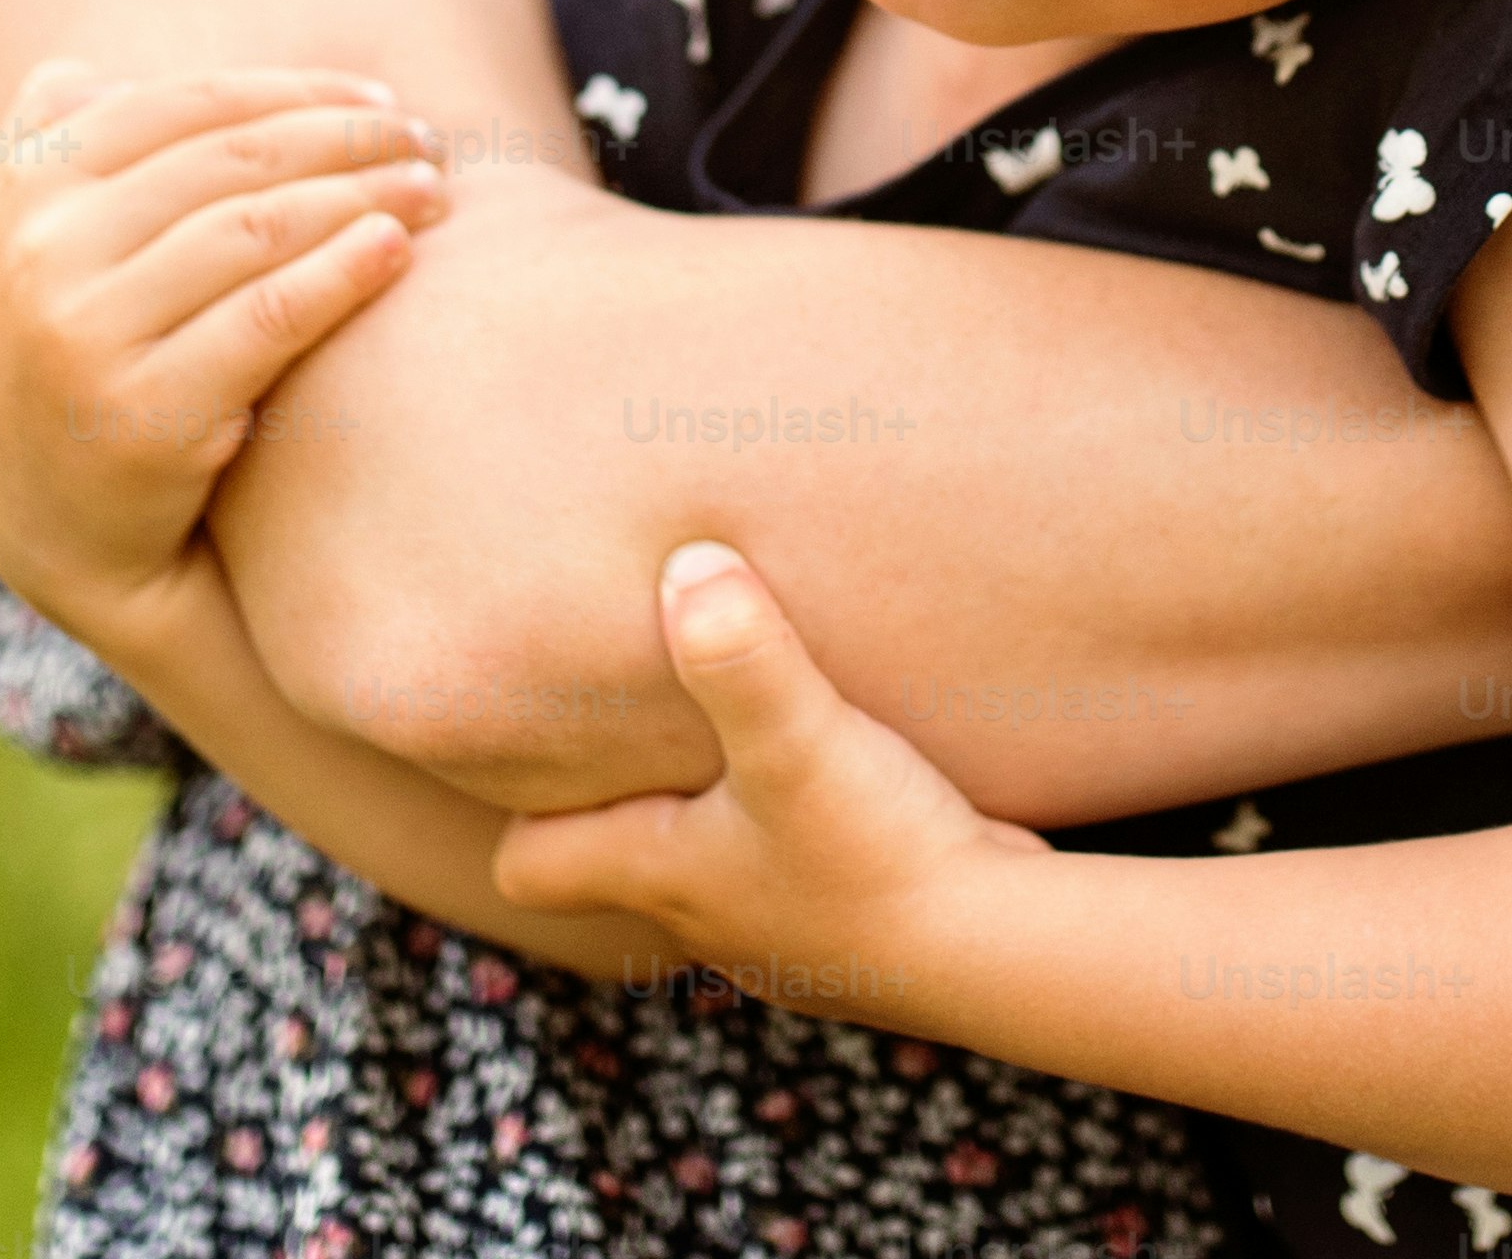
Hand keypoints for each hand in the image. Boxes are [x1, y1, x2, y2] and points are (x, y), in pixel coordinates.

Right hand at [0, 58, 452, 657]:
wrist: (58, 536)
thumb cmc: (73, 367)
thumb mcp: (23, 256)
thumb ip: (49, 154)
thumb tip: (99, 71)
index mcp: (19, 194)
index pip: (181, 106)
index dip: (293, 91)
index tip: (377, 97)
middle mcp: (37, 255)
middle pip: (230, 161)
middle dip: (346, 138)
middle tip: (429, 139)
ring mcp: (82, 334)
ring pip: (255, 230)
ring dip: (363, 195)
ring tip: (435, 191)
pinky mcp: (139, 413)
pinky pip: (268, 316)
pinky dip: (343, 270)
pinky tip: (398, 249)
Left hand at [485, 542, 1042, 1018]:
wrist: (995, 950)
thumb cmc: (874, 856)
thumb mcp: (799, 741)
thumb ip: (739, 656)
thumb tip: (687, 562)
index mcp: (656, 873)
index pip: (525, 867)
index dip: (516, 807)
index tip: (532, 733)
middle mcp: (703, 912)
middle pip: (615, 856)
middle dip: (619, 786)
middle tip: (632, 699)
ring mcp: (777, 924)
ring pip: (710, 858)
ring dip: (715, 800)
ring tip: (735, 714)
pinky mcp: (848, 916)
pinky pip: (791, 862)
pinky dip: (795, 822)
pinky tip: (836, 764)